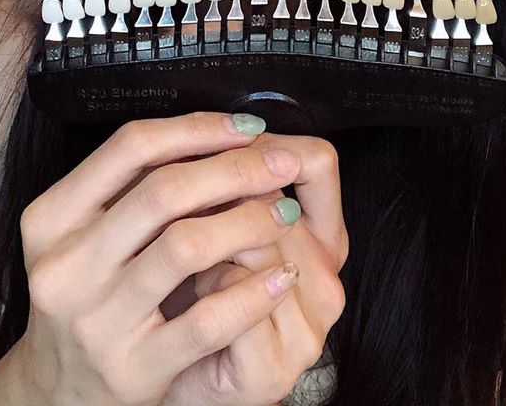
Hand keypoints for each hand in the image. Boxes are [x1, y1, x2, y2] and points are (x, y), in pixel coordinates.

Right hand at [8, 112, 310, 405]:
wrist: (57, 393)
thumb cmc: (89, 294)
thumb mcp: (86, 234)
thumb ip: (135, 186)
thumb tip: (223, 136)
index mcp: (51, 218)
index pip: (131, 147)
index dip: (196, 128)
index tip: (246, 127)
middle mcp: (65, 266)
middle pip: (163, 191)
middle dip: (235, 169)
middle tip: (282, 164)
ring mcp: (96, 322)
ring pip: (186, 247)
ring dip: (248, 221)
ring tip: (284, 213)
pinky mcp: (132, 371)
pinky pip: (207, 322)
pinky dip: (253, 293)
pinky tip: (282, 275)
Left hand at [160, 133, 347, 404]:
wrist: (181, 382)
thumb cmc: (197, 298)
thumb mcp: (223, 228)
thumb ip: (233, 183)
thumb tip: (218, 126)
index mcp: (325, 245)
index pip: (319, 163)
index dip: (263, 144)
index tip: (221, 141)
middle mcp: (328, 288)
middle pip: (276, 204)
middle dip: (221, 196)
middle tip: (178, 200)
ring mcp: (306, 335)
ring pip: (258, 250)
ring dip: (208, 242)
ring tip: (179, 251)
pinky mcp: (272, 374)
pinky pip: (237, 304)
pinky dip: (205, 288)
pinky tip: (187, 292)